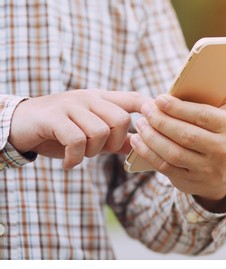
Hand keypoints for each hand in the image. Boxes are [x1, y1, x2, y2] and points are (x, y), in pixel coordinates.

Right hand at [9, 89, 151, 168]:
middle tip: (98, 152)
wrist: (16, 126)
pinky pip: (77, 140)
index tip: (158, 125)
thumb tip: (141, 145)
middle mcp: (88, 97)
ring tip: (79, 155)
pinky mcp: (53, 117)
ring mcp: (70, 105)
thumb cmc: (57, 131)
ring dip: (92, 152)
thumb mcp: (89, 133)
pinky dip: (75, 158)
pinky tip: (69, 164)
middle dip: (114, 144)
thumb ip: (115, 138)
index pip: (134, 98)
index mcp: (100, 99)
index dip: (150, 110)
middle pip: (121, 120)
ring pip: (99, 131)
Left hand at [130, 56, 225, 204]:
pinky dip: (148, 153)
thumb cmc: (222, 131)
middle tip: (145, 109)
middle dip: (161, 121)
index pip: (203, 116)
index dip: (179, 109)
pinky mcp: (189, 181)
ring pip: (173, 152)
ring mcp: (206, 168)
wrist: (222, 173)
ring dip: (152, 137)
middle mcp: (222, 149)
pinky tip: (138, 141)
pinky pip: (165, 167)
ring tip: (140, 123)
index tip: (160, 99)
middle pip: (186, 135)